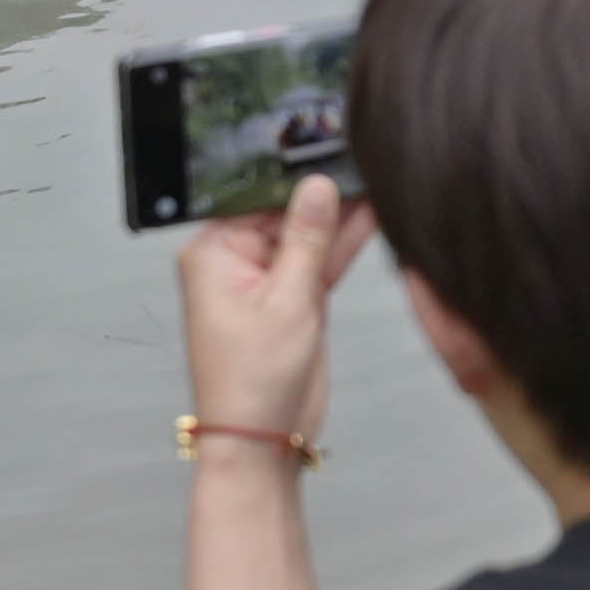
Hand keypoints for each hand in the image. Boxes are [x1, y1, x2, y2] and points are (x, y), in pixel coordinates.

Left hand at [176, 173, 370, 465]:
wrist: (263, 441)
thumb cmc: (252, 381)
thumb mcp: (287, 301)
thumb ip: (307, 239)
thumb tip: (318, 187)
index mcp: (213, 253)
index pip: (256, 197)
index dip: (293, 174)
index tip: (327, 148)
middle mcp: (235, 262)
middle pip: (284, 212)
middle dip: (322, 193)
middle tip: (361, 159)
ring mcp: (266, 282)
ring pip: (308, 236)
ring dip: (339, 217)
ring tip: (375, 179)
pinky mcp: (293, 301)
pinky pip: (318, 262)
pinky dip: (342, 246)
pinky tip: (371, 217)